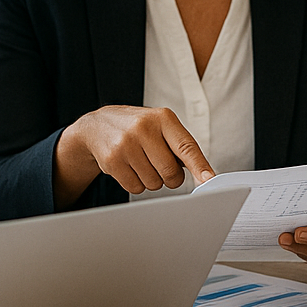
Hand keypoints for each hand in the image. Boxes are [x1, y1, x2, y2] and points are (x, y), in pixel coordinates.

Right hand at [54, 105, 214, 206]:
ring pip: (154, 183)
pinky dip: (136, 183)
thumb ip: (180, 146)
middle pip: (171, 172)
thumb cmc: (137, 128)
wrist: (97, 126)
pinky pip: (136, 188)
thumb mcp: (159, 126)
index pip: (186, 146)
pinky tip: (129, 167)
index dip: (199, 166)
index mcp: (162, 118)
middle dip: (170, 177)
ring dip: (152, 180)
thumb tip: (203, 173)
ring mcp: (126, 144)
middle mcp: (144, 128)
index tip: (209, 180)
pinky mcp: (112, 161)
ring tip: (141, 162)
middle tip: (162, 167)